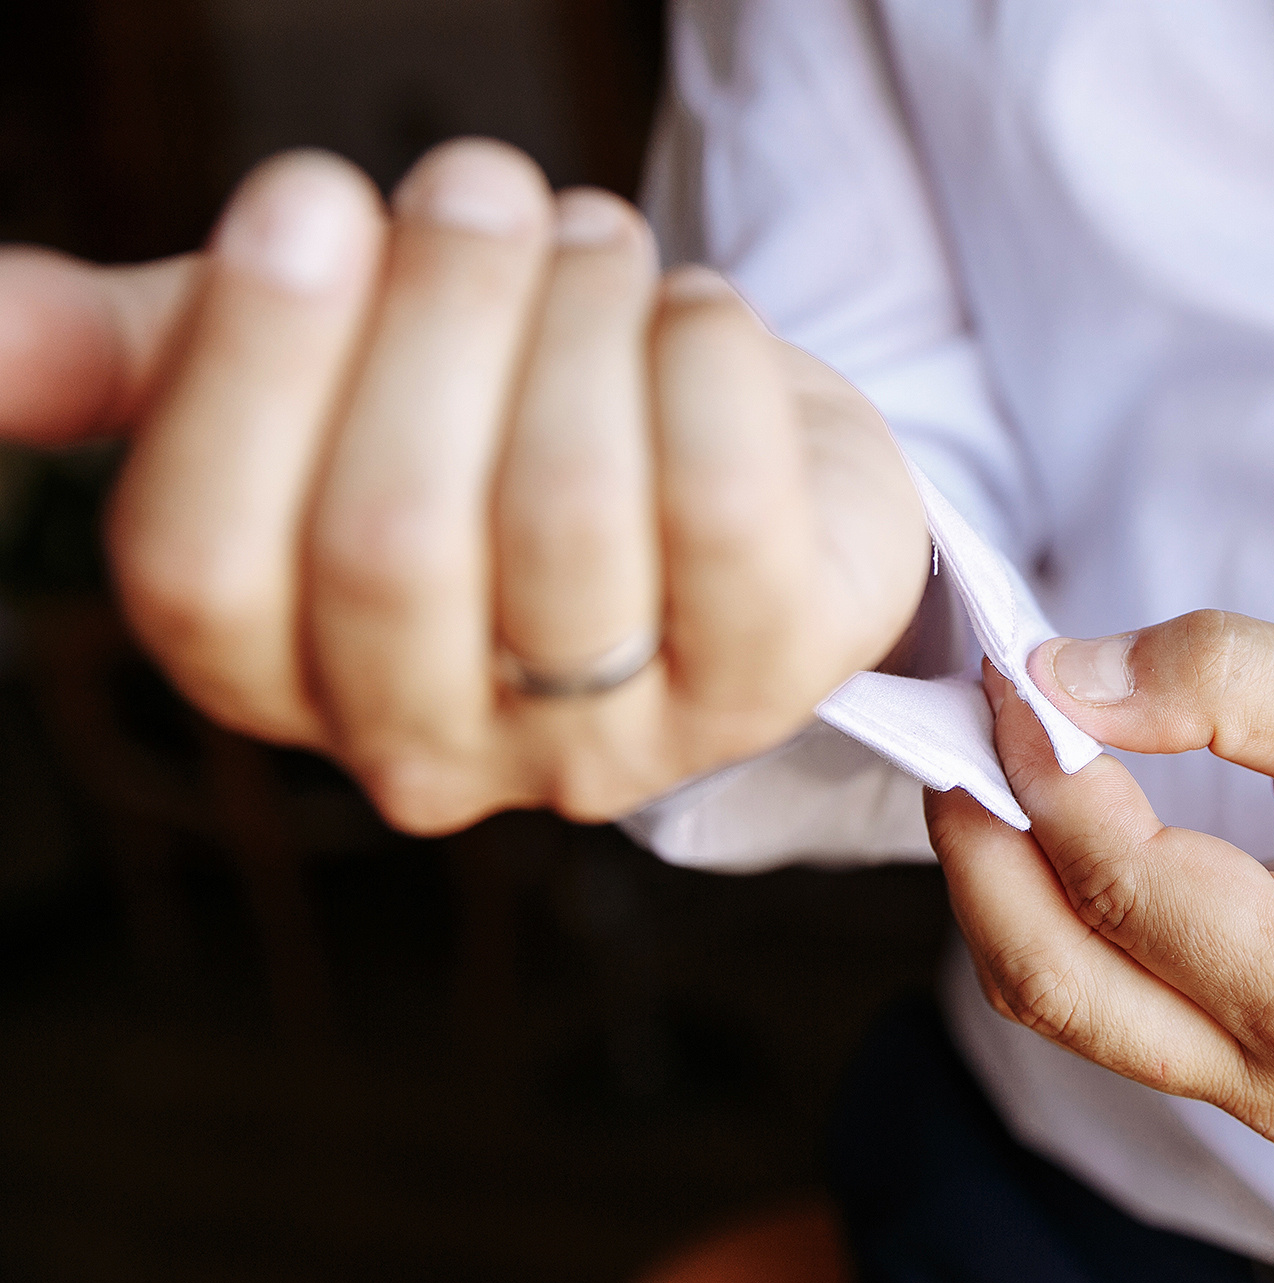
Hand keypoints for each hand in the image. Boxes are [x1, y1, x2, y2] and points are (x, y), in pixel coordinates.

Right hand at [0, 140, 929, 830]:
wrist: (728, 451)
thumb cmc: (483, 412)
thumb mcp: (301, 378)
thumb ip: (140, 361)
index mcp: (274, 671)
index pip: (194, 566)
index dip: (247, 364)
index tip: (312, 196)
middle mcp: (430, 743)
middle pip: (386, 539)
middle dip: (438, 314)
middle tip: (481, 183)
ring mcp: (609, 734)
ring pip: (566, 513)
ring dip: (577, 318)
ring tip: (592, 243)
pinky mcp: (767, 675)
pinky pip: (726, 504)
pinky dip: (706, 358)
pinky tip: (690, 316)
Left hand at [926, 612, 1273, 1152]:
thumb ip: (1223, 681)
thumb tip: (1062, 677)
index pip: (1132, 890)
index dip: (1048, 775)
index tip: (1010, 677)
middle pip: (1057, 984)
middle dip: (982, 849)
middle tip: (960, 733)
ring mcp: (1261, 1101)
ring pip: (1067, 1006)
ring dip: (1005, 887)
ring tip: (994, 770)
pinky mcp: (1246, 1080)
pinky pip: (1110, 1009)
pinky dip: (1057, 918)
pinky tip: (1051, 832)